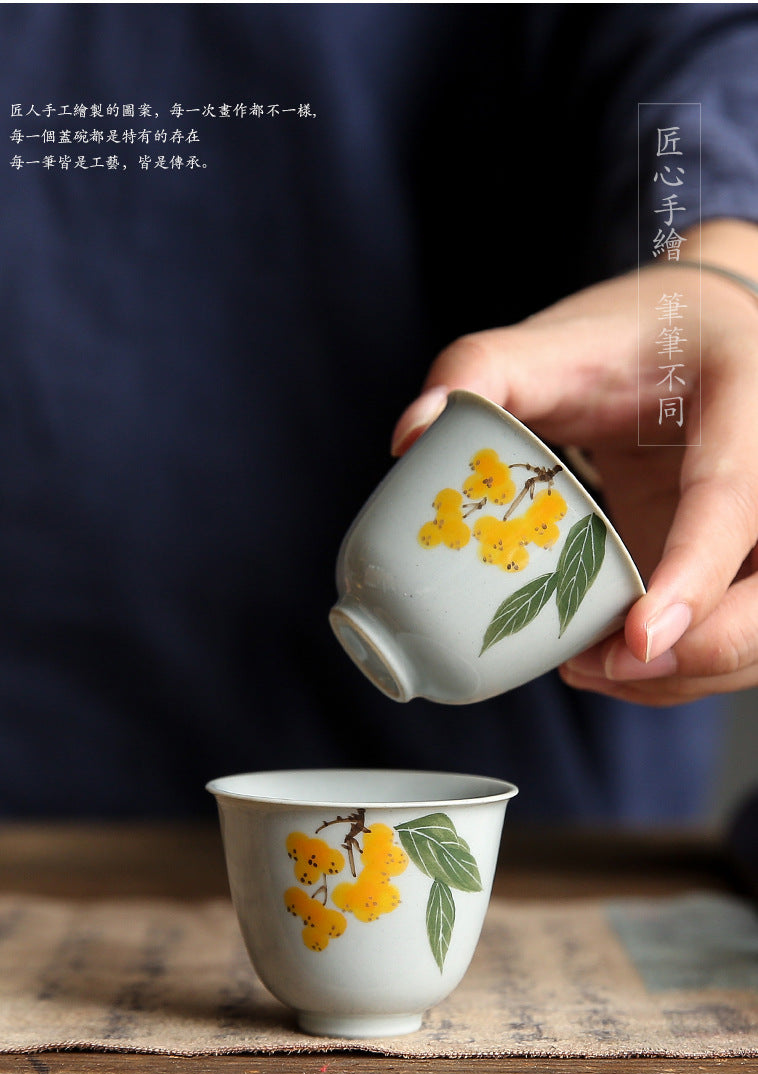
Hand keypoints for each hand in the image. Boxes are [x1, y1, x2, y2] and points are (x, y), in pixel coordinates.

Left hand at [391, 221, 757, 705]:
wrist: (695, 341)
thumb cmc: (627, 340)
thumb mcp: (556, 339)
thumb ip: (479, 369)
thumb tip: (409, 435)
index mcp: (746, 400)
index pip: (733, 497)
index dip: (696, 574)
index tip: (641, 637)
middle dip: (696, 652)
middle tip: (594, 666)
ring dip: (682, 675)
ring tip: (586, 667)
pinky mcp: (750, 564)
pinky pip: (737, 638)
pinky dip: (679, 670)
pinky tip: (611, 660)